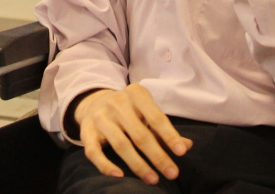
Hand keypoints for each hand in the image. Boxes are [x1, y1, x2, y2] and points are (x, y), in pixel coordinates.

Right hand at [73, 85, 191, 182]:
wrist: (94, 102)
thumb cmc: (129, 111)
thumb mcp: (147, 112)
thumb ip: (164, 129)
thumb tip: (187, 145)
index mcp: (136, 94)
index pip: (156, 118)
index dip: (170, 136)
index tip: (181, 153)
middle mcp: (116, 102)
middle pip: (139, 134)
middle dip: (158, 156)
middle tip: (172, 173)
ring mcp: (99, 116)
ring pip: (120, 144)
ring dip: (138, 165)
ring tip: (153, 179)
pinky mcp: (86, 131)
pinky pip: (94, 152)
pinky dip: (105, 165)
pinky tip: (119, 176)